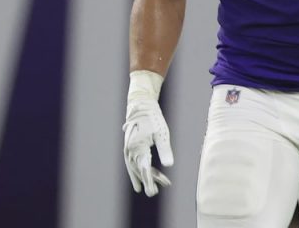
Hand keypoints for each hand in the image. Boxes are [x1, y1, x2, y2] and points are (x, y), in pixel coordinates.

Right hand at [123, 71, 173, 196]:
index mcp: (138, 147)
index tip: (153, 191)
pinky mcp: (130, 149)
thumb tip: (169, 165)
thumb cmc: (153, 119)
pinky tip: (138, 184)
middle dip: (148, 181)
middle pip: (140, 170)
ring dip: (144, 178)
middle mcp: (130, 150)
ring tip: (151, 190)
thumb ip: (165, 150)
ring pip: (135, 168)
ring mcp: (128, 150)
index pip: (144, 168)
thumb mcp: (162, 133)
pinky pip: (132, 165)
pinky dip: (136, 174)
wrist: (141, 106)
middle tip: (155, 192)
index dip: (149, 180)